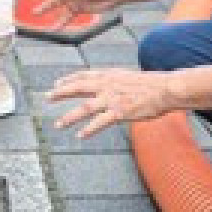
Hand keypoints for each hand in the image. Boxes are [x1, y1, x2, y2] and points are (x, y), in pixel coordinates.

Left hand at [49, 68, 177, 137]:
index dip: (68, 79)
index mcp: (109, 75)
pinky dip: (89, 129)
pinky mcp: (120, 113)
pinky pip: (100, 122)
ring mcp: (112, 99)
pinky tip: (80, 135)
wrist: (165, 89)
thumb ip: (113, 81)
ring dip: (69, 117)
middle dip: (60, 93)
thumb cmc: (150, 84)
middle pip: (78, 88)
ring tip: (58, 124)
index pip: (83, 75)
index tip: (56, 83)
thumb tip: (104, 86)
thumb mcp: (127, 77)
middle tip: (46, 97)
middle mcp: (107, 85)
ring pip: (84, 108)